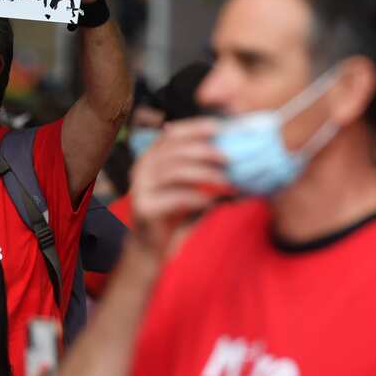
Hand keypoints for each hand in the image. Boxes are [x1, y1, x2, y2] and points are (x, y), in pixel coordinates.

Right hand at [130, 117, 229, 257]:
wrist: (152, 247)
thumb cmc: (174, 214)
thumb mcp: (189, 188)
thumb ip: (203, 173)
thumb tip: (235, 158)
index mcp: (151, 157)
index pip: (172, 134)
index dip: (195, 127)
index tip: (220, 128)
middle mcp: (141, 167)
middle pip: (174, 149)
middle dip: (204, 150)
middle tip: (229, 157)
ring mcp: (140, 187)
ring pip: (174, 171)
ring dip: (205, 174)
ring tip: (226, 180)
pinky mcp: (145, 207)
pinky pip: (175, 197)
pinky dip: (198, 197)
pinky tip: (214, 201)